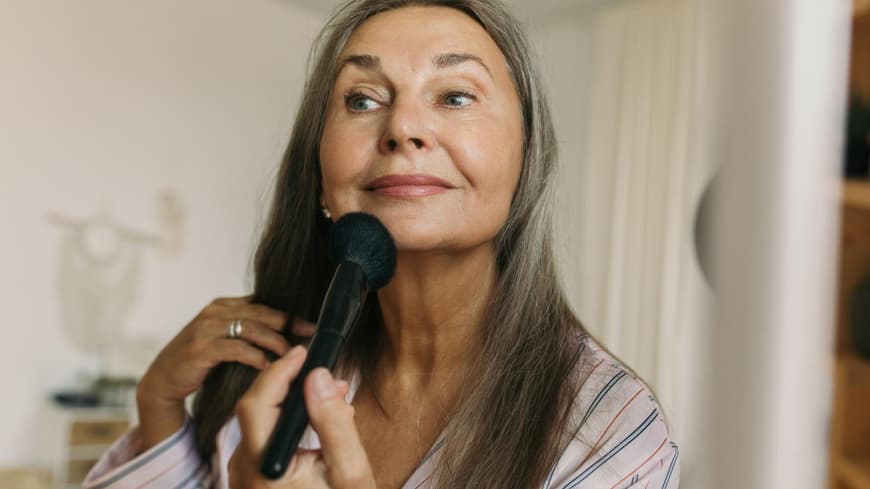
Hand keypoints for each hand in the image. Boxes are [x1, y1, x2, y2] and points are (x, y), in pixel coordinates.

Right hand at [136, 296, 315, 451]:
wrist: (164, 378)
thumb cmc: (201, 360)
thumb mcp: (226, 339)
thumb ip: (250, 331)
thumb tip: (287, 335)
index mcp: (225, 305)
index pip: (264, 304)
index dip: (289, 314)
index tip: (311, 325)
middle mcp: (216, 311)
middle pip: (262, 313)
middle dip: (290, 324)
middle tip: (311, 334)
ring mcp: (206, 328)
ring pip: (251, 328)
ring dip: (275, 341)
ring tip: (292, 354)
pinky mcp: (200, 348)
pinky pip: (235, 348)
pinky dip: (254, 356)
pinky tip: (266, 365)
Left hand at [229, 346, 376, 488]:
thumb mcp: (351, 473)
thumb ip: (334, 424)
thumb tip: (319, 377)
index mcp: (264, 471)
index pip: (256, 405)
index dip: (278, 372)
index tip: (304, 353)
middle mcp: (244, 474)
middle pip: (254, 409)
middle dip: (289, 382)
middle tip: (327, 373)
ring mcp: (243, 478)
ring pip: (258, 422)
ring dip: (290, 401)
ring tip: (331, 396)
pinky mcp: (249, 480)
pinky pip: (262, 438)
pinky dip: (286, 421)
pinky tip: (317, 421)